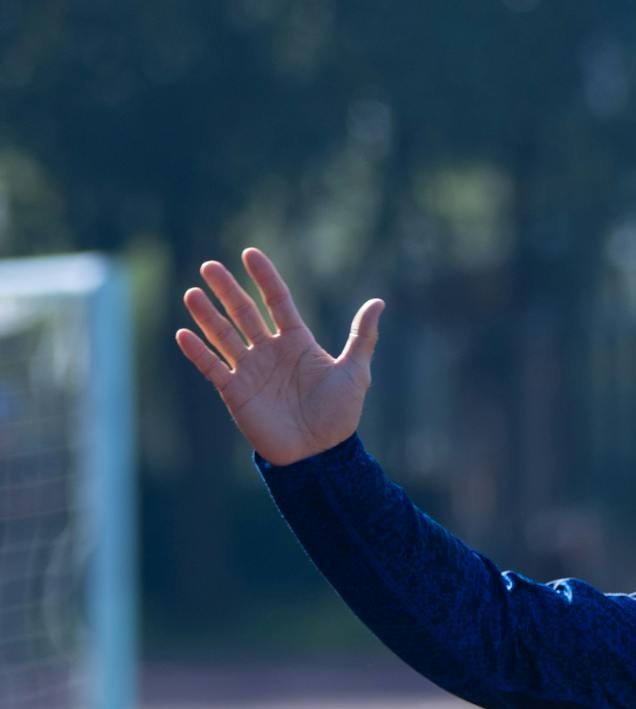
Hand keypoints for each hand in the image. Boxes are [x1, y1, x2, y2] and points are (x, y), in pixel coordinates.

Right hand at [175, 247, 382, 466]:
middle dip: (227, 290)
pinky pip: (213, 368)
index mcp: (296, 341)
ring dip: (207, 316)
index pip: (277, 300)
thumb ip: (362, 337)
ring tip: (192, 293)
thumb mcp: (355, 373)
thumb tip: (378, 302)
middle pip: (244, 312)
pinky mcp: (236, 392)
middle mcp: (270, 351)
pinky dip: (197, 352)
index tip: (250, 253)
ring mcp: (251, 370)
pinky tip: (183, 333)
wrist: (320, 455)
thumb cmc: (339, 415)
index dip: (265, 277)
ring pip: (224, 336)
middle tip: (209, 266)